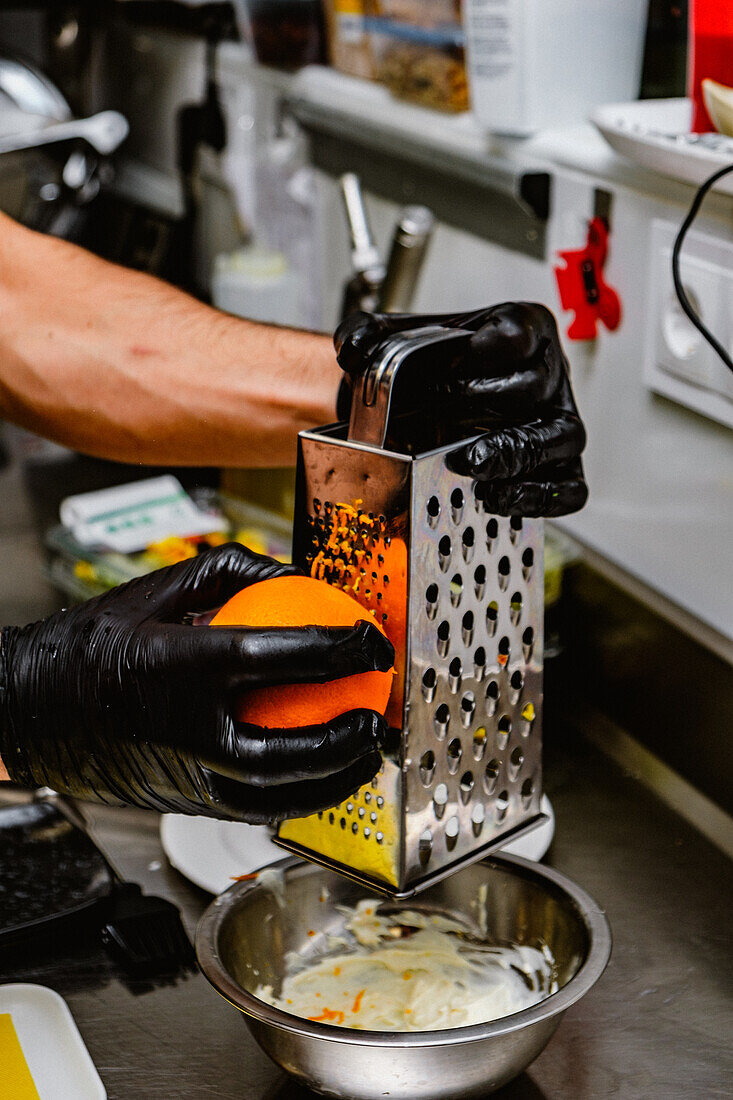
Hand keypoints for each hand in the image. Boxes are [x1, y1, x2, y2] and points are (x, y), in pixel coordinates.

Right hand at [0, 544, 392, 822]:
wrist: (30, 710)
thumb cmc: (93, 644)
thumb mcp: (158, 588)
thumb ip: (233, 571)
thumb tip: (297, 574)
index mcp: (177, 667)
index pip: (276, 656)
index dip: (335, 648)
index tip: (368, 640)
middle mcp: (182, 729)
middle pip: (285, 748)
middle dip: (346, 736)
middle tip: (377, 713)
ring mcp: (182, 774)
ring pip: (275, 796)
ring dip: (333, 780)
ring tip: (366, 755)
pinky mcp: (183, 801)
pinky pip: (253, 810)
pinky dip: (297, 798)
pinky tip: (321, 777)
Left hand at [335, 303, 586, 516]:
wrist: (428, 399)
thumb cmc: (430, 367)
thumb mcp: (397, 338)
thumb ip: (367, 333)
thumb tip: (353, 350)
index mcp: (524, 326)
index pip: (517, 334)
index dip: (478, 355)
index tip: (441, 371)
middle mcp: (550, 371)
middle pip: (534, 387)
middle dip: (480, 406)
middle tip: (437, 418)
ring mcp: (560, 420)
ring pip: (561, 436)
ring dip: (511, 454)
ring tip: (467, 464)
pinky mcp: (562, 465)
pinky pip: (568, 487)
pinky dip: (536, 497)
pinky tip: (493, 497)